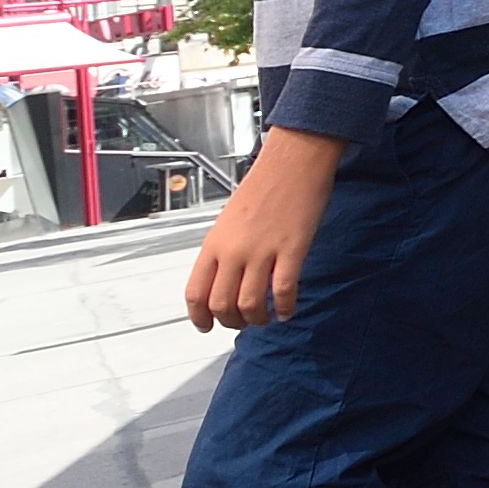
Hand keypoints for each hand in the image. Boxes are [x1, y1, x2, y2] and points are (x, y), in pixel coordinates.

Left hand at [184, 133, 342, 332]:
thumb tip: (226, 280)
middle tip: (243, 322)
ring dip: (258, 319)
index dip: (200, 317)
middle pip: (222, 304)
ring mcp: (262, 251)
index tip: (207, 326)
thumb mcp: (230, 221)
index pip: (196, 292)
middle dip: (232, 322)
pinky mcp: (292, 249)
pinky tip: (288, 309)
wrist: (293, 162)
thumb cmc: (265, 186)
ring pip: (251, 304)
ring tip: (266, 318)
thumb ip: (225, 251)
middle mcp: (234, 250)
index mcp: (214, 243)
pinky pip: (284, 290)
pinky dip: (286, 307)